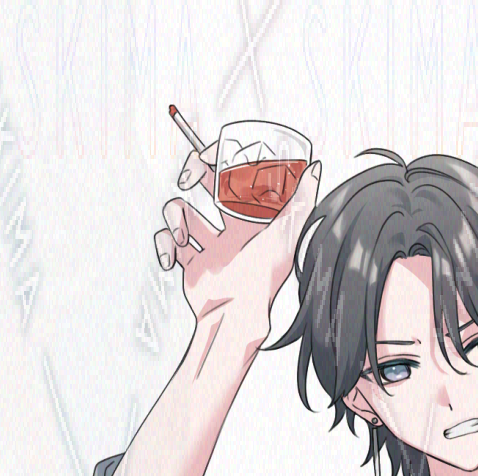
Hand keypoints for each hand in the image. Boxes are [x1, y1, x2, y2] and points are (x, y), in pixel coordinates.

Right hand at [156, 149, 321, 329]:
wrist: (233, 317)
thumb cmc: (261, 278)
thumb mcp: (286, 233)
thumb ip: (300, 199)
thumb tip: (314, 166)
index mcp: (251, 219)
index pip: (233, 176)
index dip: (218, 159)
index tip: (207, 156)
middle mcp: (231, 230)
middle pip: (204, 183)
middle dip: (192, 172)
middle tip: (187, 178)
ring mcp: (210, 247)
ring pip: (182, 210)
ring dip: (176, 215)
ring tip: (182, 236)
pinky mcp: (192, 265)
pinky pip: (168, 242)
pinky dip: (163, 246)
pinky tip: (170, 260)